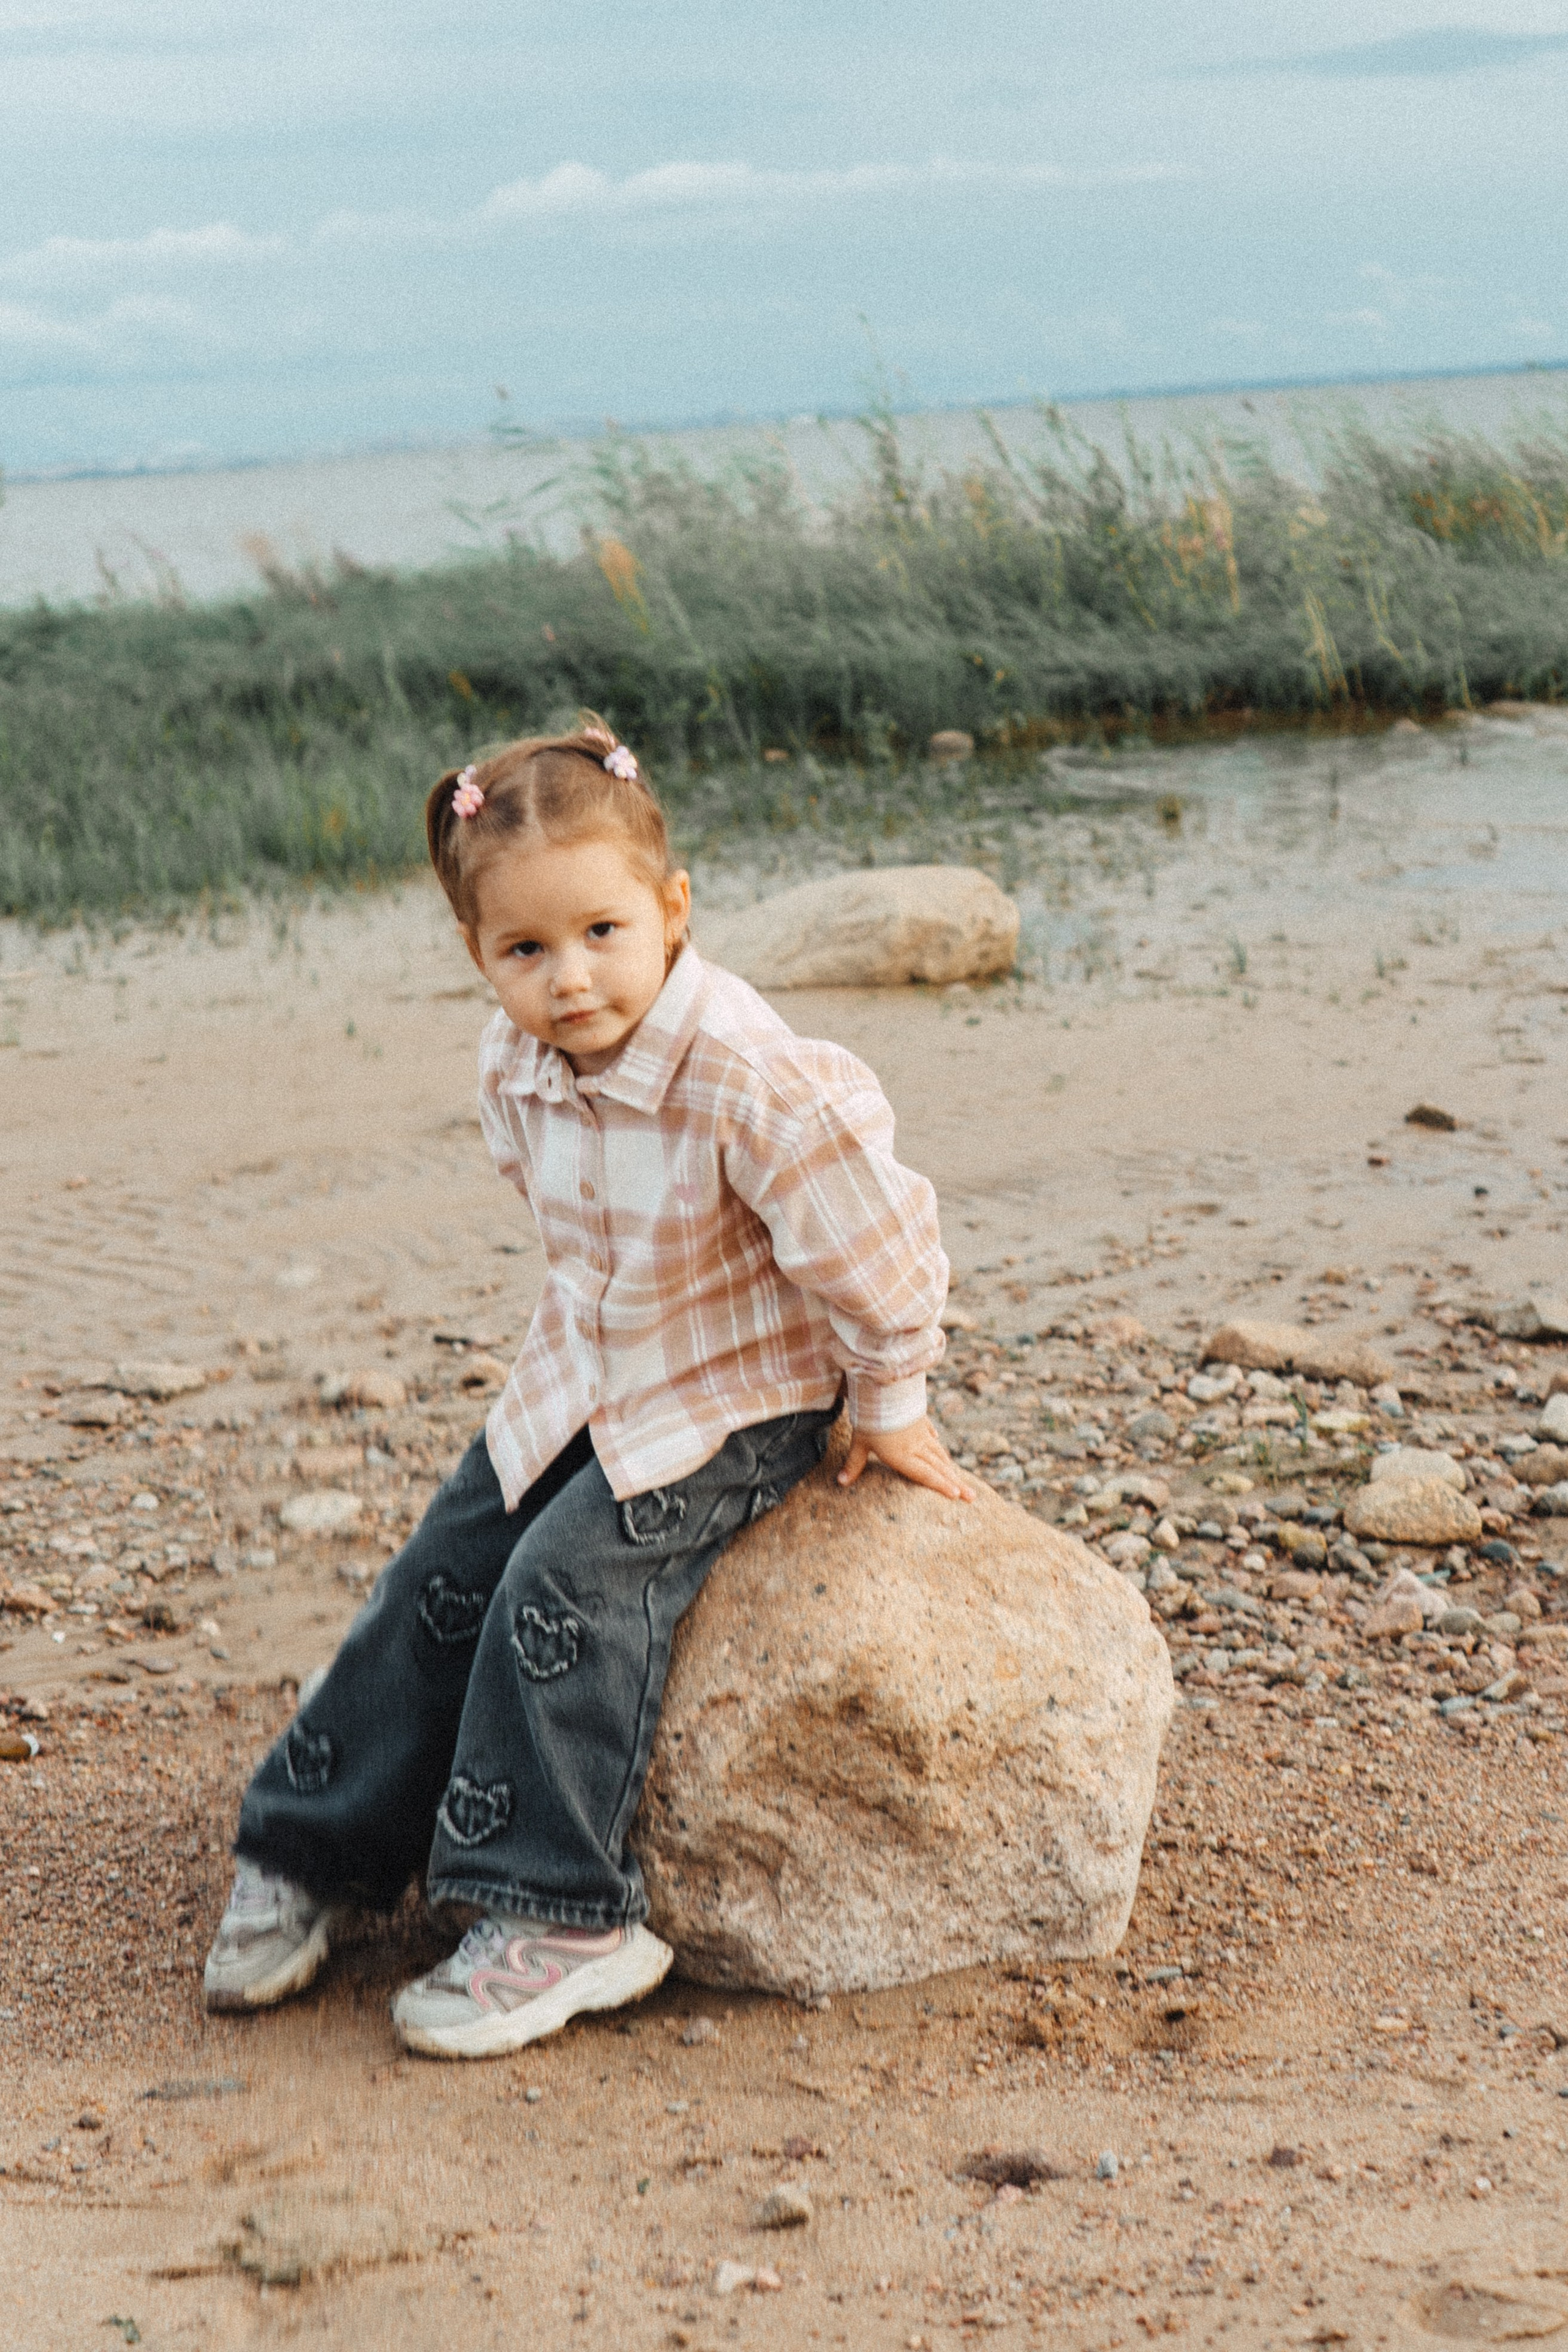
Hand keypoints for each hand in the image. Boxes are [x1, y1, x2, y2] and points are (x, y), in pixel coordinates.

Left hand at [837, 1417, 974, 1502]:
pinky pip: (931, 1436)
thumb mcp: (860, 1441)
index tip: (956, 1496)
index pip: (925, 1474)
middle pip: (939, 1468)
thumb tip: (841, 1482)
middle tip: (972, 1496)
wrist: (884, 1387)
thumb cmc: (870, 1417)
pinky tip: (940, 1447)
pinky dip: (937, 1444)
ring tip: (963, 1480)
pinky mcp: (919, 1420)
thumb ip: (854, 1463)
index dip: (941, 1485)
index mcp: (902, 1455)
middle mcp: (916, 1446)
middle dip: (956, 1484)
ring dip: (952, 1468)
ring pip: (939, 1453)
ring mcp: (920, 1433)